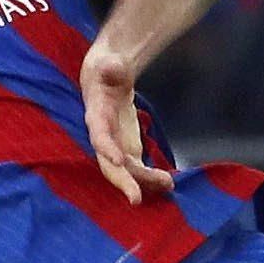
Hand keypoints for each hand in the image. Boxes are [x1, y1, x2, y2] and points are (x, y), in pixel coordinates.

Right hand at [82, 41, 175, 204]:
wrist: (105, 80)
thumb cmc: (107, 71)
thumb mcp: (109, 63)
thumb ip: (111, 67)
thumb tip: (112, 67)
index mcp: (96, 116)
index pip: (99, 135)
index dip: (106, 148)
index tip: (118, 160)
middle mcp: (103, 137)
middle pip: (109, 164)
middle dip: (122, 181)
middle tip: (136, 199)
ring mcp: (114, 146)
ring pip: (126, 171)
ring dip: (144, 181)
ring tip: (167, 185)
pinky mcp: (126, 150)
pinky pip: (136, 169)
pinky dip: (150, 178)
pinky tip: (167, 183)